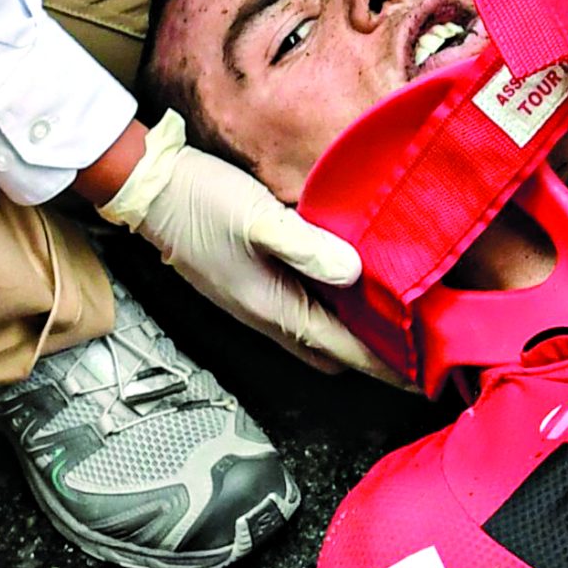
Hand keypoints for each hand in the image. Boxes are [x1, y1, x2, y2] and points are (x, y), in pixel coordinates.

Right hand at [99, 110, 402, 382]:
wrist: (147, 188)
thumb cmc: (200, 201)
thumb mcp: (260, 218)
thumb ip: (308, 247)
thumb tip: (355, 272)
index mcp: (273, 306)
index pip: (342, 350)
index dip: (384, 365)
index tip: (420, 379)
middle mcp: (264, 314)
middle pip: (331, 352)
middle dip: (373, 357)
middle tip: (416, 347)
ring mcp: (254, 302)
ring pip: (314, 334)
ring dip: (351, 334)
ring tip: (391, 319)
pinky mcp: (249, 285)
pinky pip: (300, 313)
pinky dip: (330, 312)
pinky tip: (345, 286)